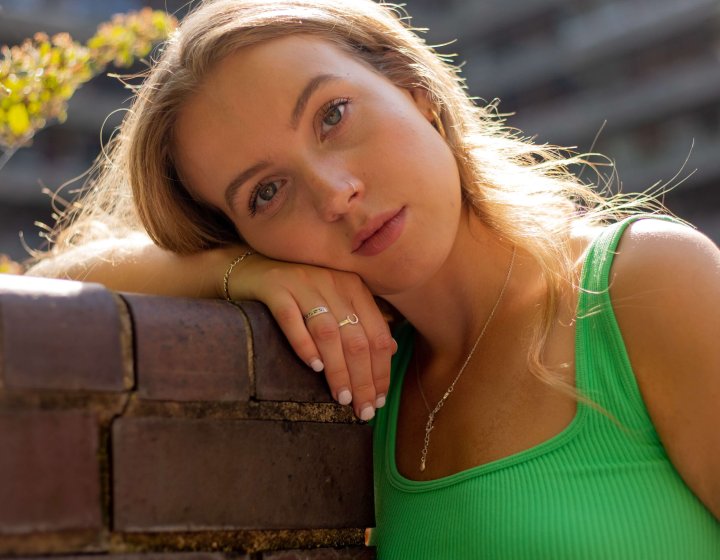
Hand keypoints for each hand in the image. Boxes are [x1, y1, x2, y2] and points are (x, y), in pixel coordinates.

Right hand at [225, 252, 395, 419]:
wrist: (252, 266)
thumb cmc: (299, 290)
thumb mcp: (335, 300)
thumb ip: (362, 320)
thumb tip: (392, 350)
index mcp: (353, 287)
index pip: (377, 334)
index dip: (381, 370)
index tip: (379, 400)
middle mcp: (332, 282)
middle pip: (355, 337)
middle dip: (362, 378)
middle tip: (363, 409)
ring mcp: (303, 283)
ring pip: (328, 332)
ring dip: (338, 369)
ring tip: (342, 397)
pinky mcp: (275, 288)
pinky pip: (291, 319)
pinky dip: (304, 344)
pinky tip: (313, 367)